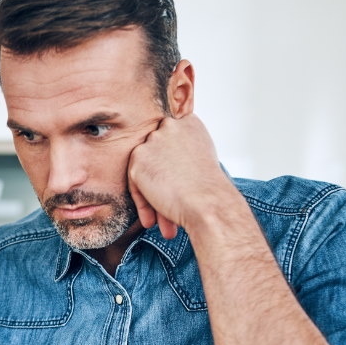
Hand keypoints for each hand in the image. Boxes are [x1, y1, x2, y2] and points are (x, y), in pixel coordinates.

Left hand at [127, 113, 233, 238]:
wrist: (208, 203)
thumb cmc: (211, 189)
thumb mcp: (202, 158)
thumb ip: (183, 151)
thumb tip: (166, 162)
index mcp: (188, 122)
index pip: (169, 140)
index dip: (169, 164)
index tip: (176, 182)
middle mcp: (170, 126)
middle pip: (156, 156)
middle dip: (162, 182)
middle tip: (172, 204)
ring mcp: (153, 141)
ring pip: (145, 172)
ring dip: (153, 197)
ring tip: (164, 222)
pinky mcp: (138, 158)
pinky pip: (134, 184)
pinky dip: (143, 203)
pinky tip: (153, 220)